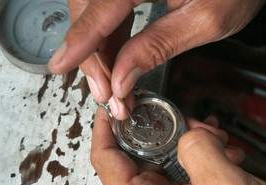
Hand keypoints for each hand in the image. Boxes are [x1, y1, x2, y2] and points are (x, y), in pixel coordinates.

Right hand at [49, 0, 265, 118]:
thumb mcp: (206, 19)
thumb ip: (158, 46)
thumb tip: (123, 77)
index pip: (98, 12)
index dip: (78, 44)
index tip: (59, 66)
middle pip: (88, 11)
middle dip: (91, 56)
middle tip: (106, 93)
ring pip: (94, 13)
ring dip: (99, 51)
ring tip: (112, 86)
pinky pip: (109, 9)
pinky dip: (110, 38)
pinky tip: (118, 61)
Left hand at [91, 107, 265, 184]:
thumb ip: (198, 149)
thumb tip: (189, 132)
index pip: (105, 158)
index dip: (106, 126)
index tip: (112, 104)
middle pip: (138, 155)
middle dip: (168, 132)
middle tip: (195, 123)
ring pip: (163, 162)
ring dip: (191, 146)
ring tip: (219, 143)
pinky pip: (178, 176)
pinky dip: (198, 161)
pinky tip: (222, 157)